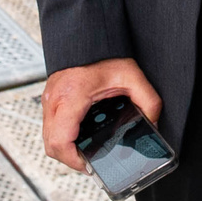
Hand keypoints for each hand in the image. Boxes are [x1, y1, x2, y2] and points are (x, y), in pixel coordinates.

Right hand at [41, 59, 162, 171]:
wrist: (87, 35)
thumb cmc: (104, 52)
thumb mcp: (131, 76)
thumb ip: (148, 100)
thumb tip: (153, 123)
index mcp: (71, 97)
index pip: (60, 141)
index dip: (73, 160)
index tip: (89, 165)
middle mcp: (54, 100)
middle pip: (51, 145)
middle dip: (69, 159)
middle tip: (90, 162)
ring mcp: (49, 99)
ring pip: (48, 138)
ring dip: (64, 149)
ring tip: (85, 151)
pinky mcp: (50, 98)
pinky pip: (50, 126)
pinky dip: (62, 136)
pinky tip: (79, 135)